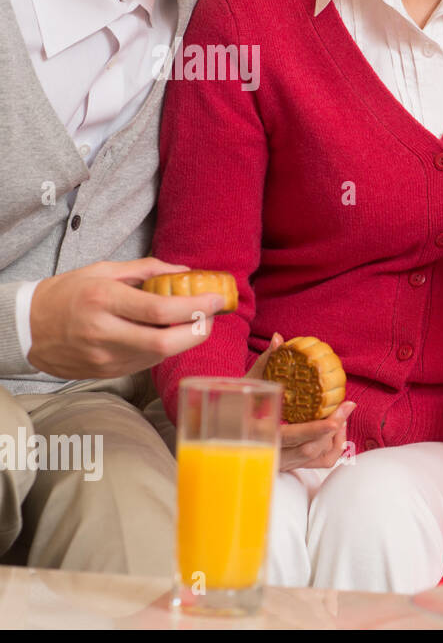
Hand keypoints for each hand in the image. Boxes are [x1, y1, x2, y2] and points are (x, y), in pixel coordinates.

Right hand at [27, 258, 226, 379]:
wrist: (27, 327)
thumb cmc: (68, 293)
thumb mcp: (103, 270)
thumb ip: (147, 269)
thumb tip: (184, 270)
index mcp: (103, 300)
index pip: (159, 310)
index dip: (196, 307)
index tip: (216, 300)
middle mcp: (104, 332)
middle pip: (165, 343)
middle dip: (198, 331)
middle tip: (210, 317)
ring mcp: (104, 357)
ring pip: (159, 355)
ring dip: (182, 340)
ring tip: (185, 321)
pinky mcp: (105, 373)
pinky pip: (145, 363)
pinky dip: (161, 349)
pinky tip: (160, 334)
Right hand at [246, 333, 357, 470]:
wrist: (225, 433)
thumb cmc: (235, 405)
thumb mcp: (246, 384)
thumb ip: (264, 363)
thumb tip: (279, 339)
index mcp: (257, 435)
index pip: (290, 438)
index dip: (315, 430)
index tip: (335, 418)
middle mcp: (270, 454)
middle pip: (309, 449)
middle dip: (333, 428)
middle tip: (347, 406)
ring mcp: (282, 462)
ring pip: (317, 457)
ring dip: (335, 436)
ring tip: (340, 413)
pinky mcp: (293, 466)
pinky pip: (321, 463)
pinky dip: (335, 446)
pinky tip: (336, 428)